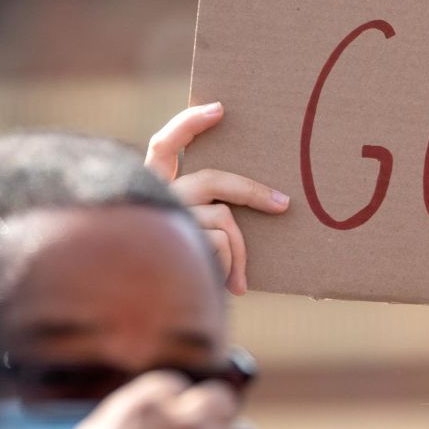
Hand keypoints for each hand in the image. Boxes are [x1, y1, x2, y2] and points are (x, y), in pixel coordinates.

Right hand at [145, 104, 289, 294]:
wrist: (145, 319)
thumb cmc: (172, 276)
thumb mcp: (184, 241)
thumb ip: (201, 216)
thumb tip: (251, 210)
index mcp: (151, 191)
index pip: (163, 145)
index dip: (189, 124)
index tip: (219, 109)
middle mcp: (153, 199)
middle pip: (213, 180)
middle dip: (252, 190)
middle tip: (282, 204)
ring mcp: (165, 219)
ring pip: (223, 218)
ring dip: (239, 250)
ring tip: (240, 282)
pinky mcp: (178, 241)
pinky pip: (221, 243)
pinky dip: (232, 265)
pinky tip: (228, 286)